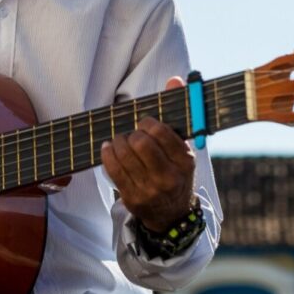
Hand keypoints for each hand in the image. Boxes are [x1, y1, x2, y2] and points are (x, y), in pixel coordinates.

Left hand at [100, 76, 196, 231]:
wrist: (171, 214)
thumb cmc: (175, 171)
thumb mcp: (182, 146)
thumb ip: (178, 112)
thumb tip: (175, 79)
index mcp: (185, 162)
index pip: (162, 132)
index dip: (148, 123)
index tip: (144, 123)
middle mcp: (169, 177)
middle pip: (140, 143)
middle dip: (132, 133)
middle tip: (132, 134)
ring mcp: (150, 190)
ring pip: (124, 154)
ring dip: (117, 141)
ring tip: (120, 140)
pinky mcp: (132, 198)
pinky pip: (113, 169)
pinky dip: (108, 153)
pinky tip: (109, 148)